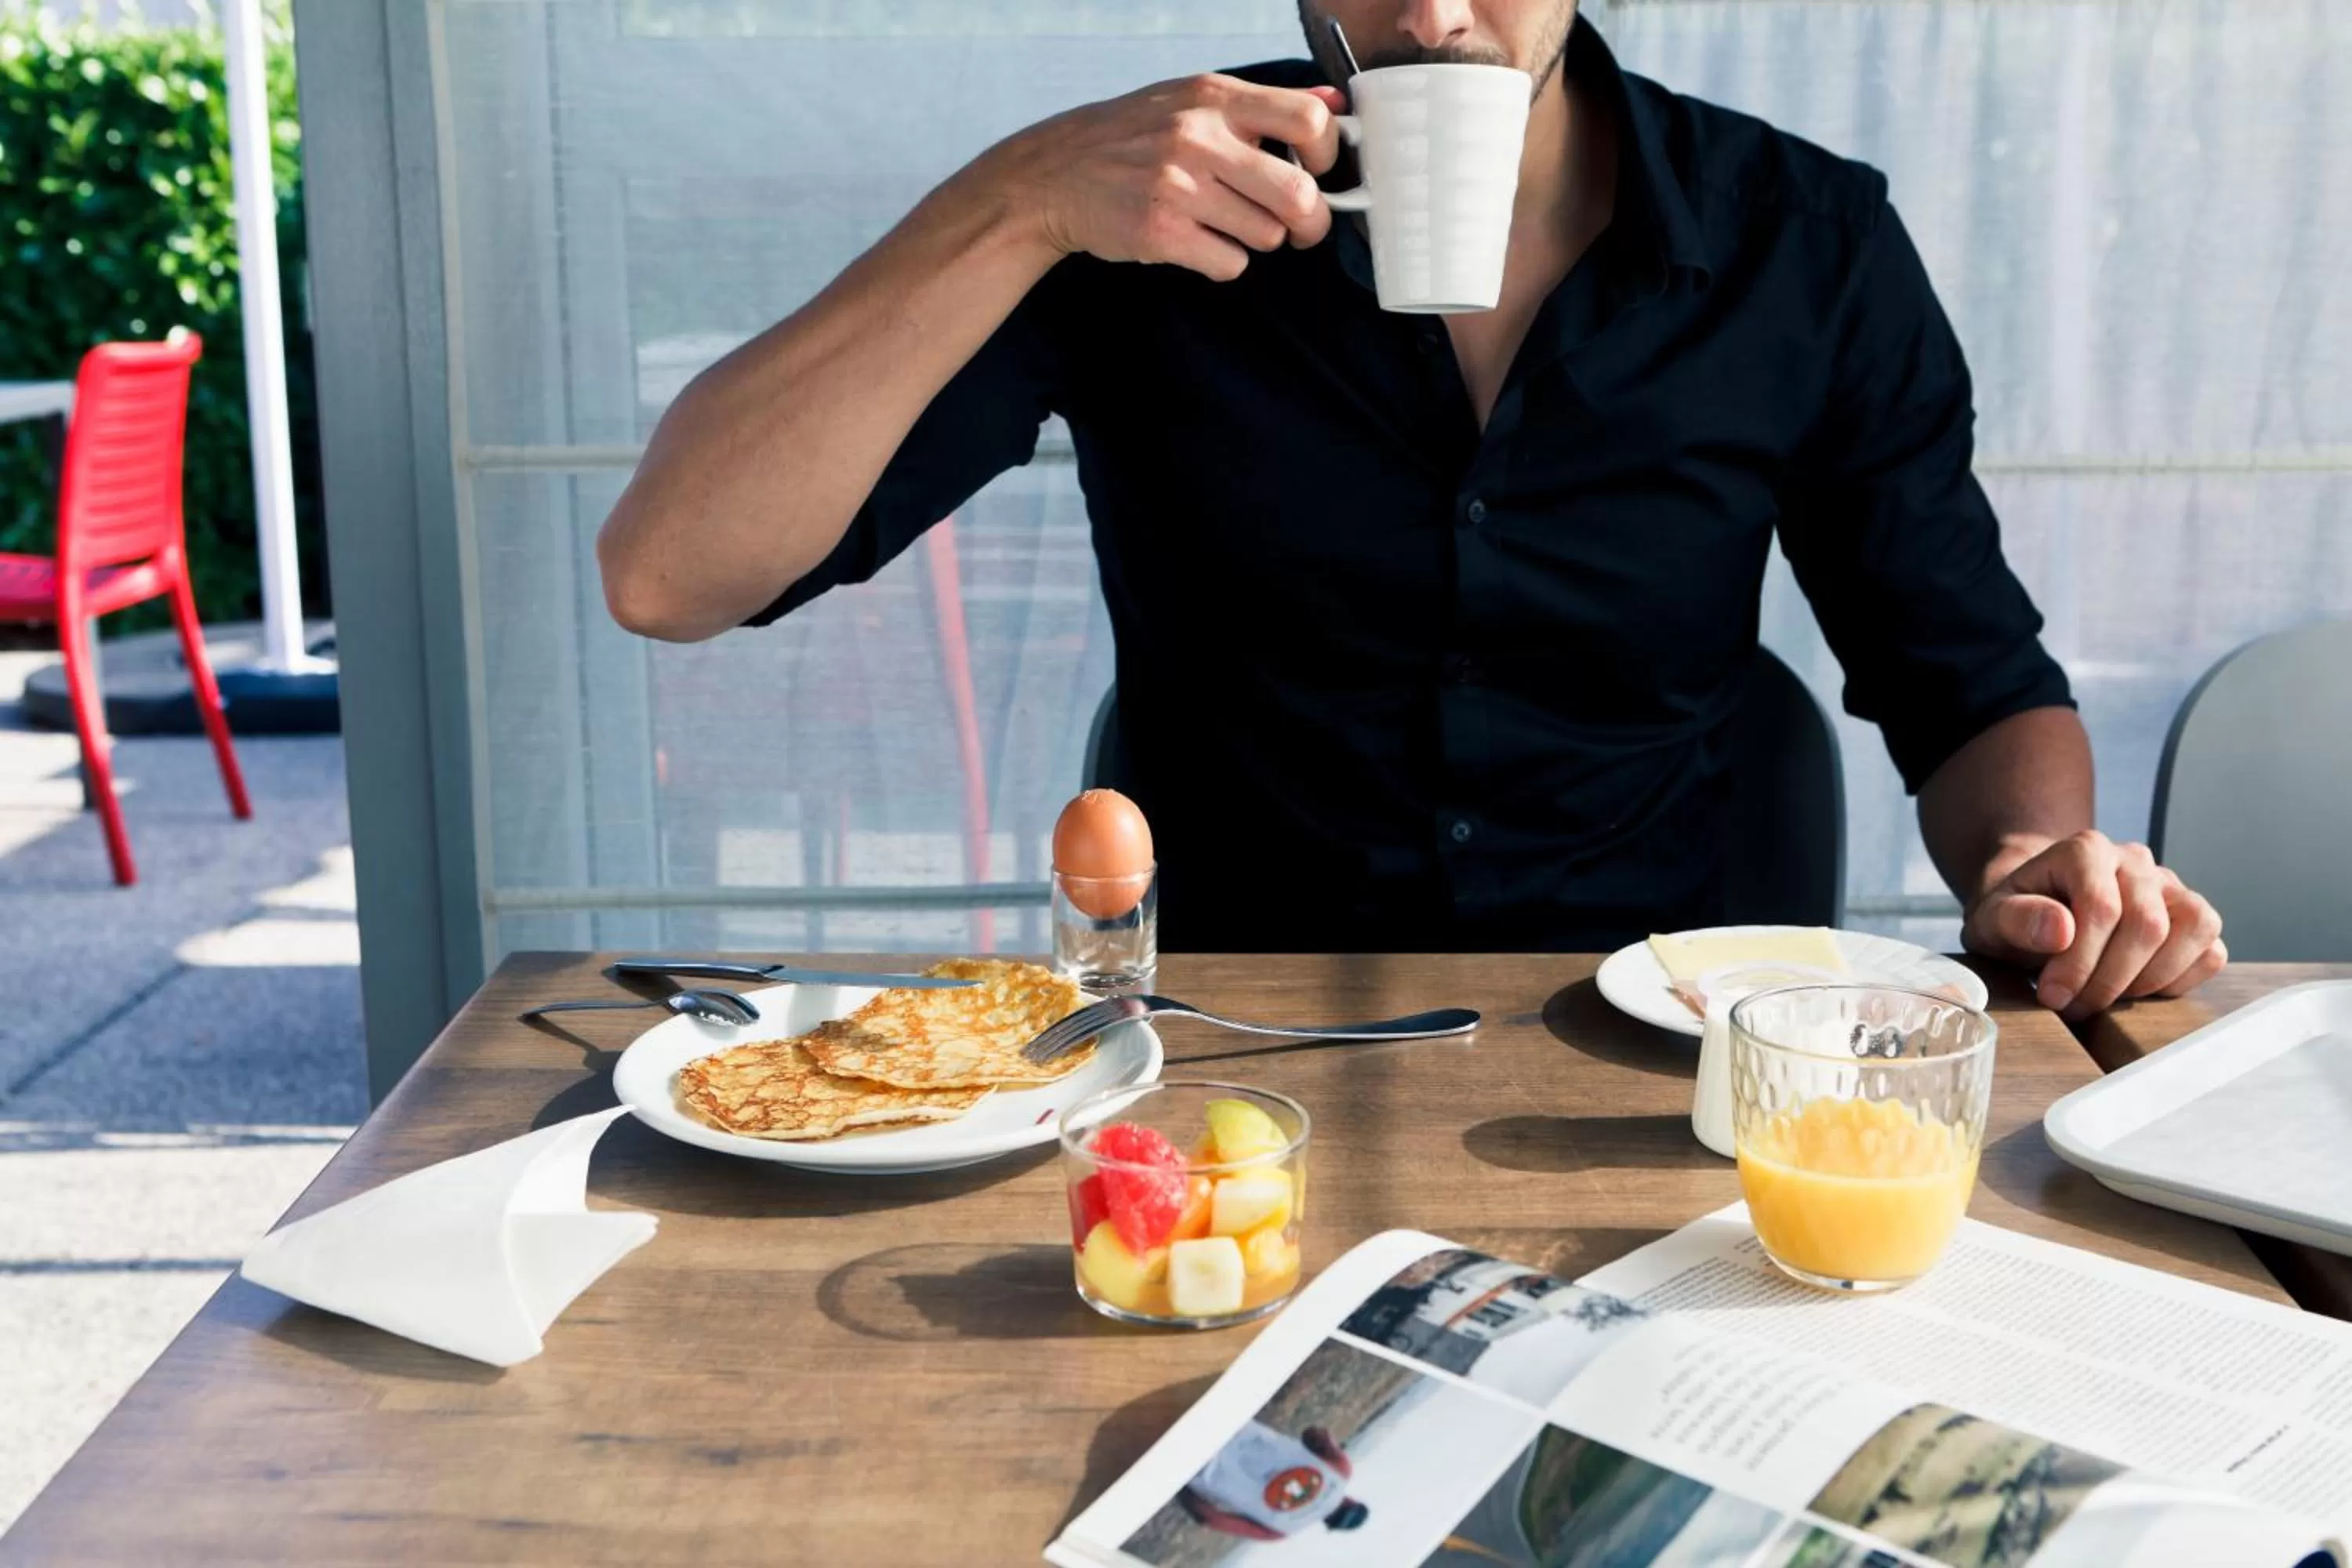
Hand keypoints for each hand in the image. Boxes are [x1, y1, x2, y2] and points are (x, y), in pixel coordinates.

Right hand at [982, 73, 1345, 280]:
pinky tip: (1199, 242)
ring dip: (1258, 239)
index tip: (1319, 170)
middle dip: (1311, 221)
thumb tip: (1335, 100)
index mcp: (1214, 97)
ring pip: (1267, 235)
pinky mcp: (1160, 233)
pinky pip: (1230, 264)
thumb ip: (1262, 104)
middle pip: (1298, 193)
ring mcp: (1177, 188)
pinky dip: (1223, 262)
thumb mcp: (1192, 99)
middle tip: (1302, 227)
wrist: (1055, 174)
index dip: (1328, 153)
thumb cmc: (1133, 137)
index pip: (1308, 120)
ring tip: (1225, 224)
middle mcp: (1197, 137)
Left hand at [1962, 830, 2226, 1018]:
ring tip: (2105, 997)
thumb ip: (2016, 919)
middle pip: (2148, 924)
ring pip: (2193, 929)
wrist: (2037, 909)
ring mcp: (2171, 887)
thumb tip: (2060, 930)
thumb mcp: (1992, 919)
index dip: (2079, 962)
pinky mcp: (2193, 918)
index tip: (2052, 995)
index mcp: (2086, 850)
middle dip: (2109, 980)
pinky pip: (2211, 951)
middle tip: (2075, 1006)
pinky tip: (2135, 990)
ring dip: (2149, 979)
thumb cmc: (2017, 915)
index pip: (2102, 908)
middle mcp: (2135, 861)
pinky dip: (2179, 980)